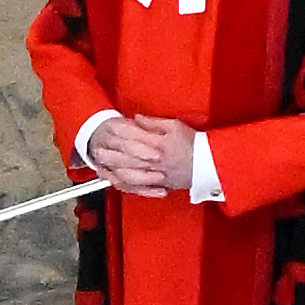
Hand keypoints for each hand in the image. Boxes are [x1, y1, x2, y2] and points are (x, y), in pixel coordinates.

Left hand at [80, 112, 199, 197]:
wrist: (206, 164)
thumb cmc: (193, 143)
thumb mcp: (176, 126)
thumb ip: (154, 123)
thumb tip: (137, 119)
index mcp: (158, 144)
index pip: (134, 138)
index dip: (118, 135)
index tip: (107, 132)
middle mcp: (154, 160)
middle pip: (128, 158)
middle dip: (110, 154)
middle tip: (97, 151)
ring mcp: (155, 174)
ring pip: (130, 173)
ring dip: (113, 169)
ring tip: (102, 166)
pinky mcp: (158, 184)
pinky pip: (138, 186)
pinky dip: (126, 184)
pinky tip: (117, 181)